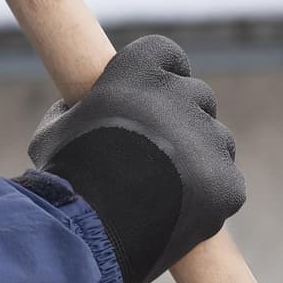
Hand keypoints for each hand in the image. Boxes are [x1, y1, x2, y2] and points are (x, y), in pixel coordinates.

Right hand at [24, 35, 243, 282]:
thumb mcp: (54, 130)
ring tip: (166, 190)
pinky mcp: (227, 182)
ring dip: (200, 156)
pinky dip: (211, 196)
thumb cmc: (64, 177)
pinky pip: (227, 182)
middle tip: (159, 152)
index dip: (163, 74)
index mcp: (138, 70)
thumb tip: (76, 110)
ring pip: (217, 140)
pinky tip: (181, 212)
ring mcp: (208, 137)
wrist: (90, 229)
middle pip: (197, 96)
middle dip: (183, 118)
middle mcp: (180, 94)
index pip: (166, 53)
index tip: (155, 95)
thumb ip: (73, 111)